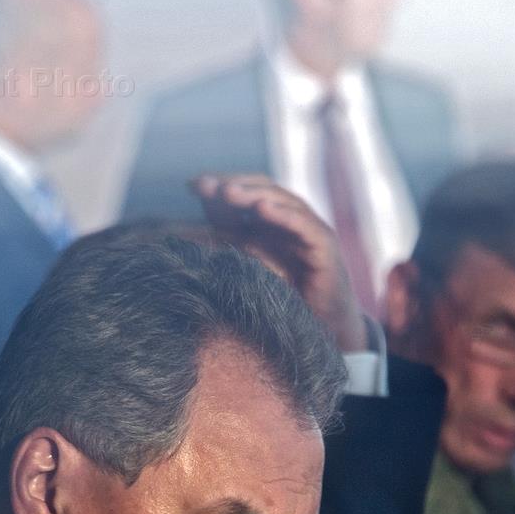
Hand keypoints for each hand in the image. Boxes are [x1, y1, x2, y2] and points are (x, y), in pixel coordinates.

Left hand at [191, 174, 367, 355]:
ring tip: (228, 192)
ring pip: (281, 201)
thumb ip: (229, 250)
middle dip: (231, 185)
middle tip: (205, 185)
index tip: (191, 185)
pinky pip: (303, 225)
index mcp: (271, 223)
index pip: (244, 194)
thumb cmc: (287, 301)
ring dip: (252, 194)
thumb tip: (190, 234)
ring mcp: (308, 230)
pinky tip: (262, 208)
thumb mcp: (249, 270)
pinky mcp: (324, 245)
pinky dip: (283, 214)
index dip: (219, 186)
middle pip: (260, 190)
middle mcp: (290, 220)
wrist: (324, 328)